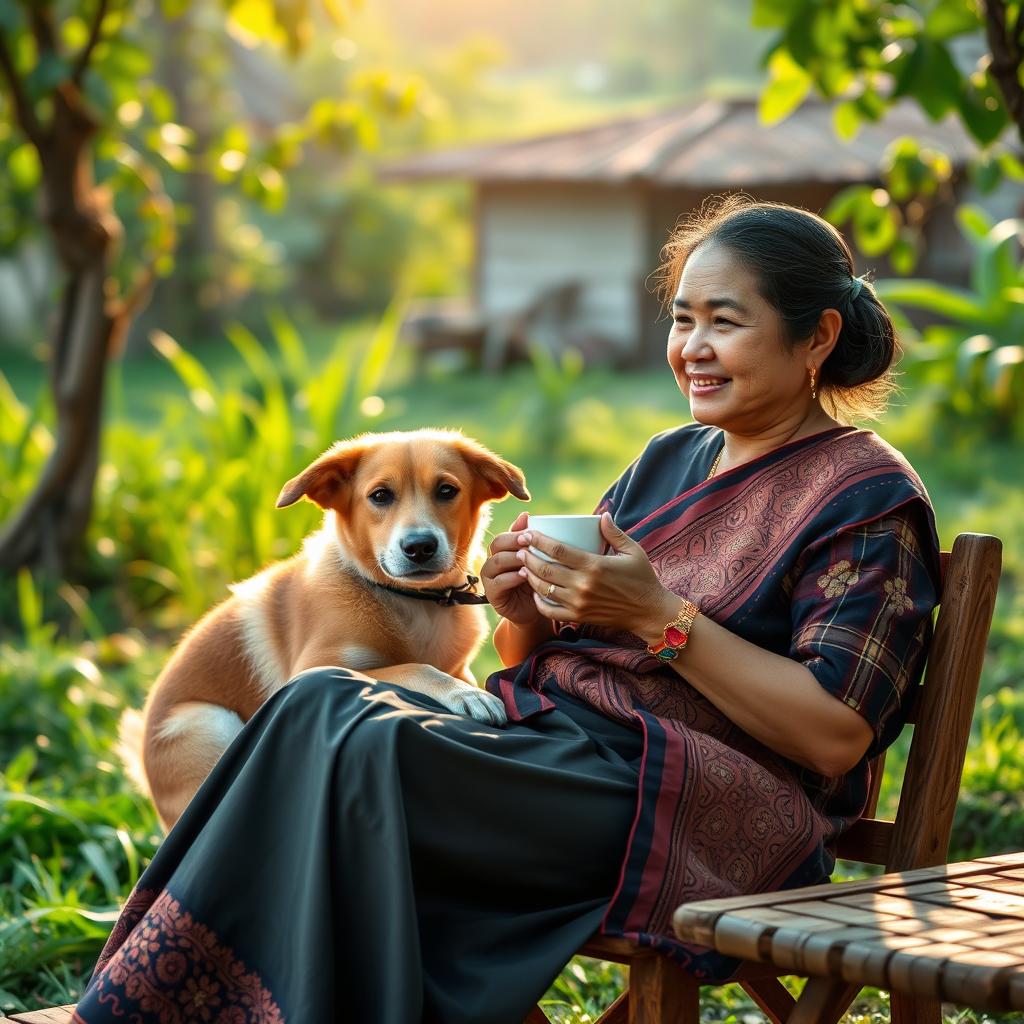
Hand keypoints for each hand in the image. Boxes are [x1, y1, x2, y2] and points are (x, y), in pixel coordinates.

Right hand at [479, 510, 546, 627]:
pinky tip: (524, 576)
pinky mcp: (492, 595)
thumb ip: (530, 539)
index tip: (530, 533)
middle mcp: (493, 562)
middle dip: (512, 543)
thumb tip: (526, 513)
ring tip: (528, 560)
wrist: (537, 609)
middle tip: (528, 544)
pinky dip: (511, 578)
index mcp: (502, 552)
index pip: (503, 536)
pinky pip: (498, 583)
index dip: (515, 534)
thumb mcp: (537, 559)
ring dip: (512, 559)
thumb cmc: (538, 580)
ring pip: (495, 562)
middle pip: (496, 546)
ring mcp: (490, 579)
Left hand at [514, 512, 679, 637]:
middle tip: (519, 548)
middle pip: (545, 568)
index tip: (527, 533)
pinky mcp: (578, 617)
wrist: (649, 612)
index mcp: (594, 565)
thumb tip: (602, 514)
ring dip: (529, 576)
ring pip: (544, 589)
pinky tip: (535, 590)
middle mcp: (583, 585)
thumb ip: (615, 532)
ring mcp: (579, 603)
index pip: (557, 550)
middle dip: (527, 556)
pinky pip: (550, 611)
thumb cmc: (642, 578)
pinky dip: (539, 601)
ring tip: (522, 565)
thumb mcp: (633, 551)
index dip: (537, 540)